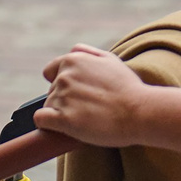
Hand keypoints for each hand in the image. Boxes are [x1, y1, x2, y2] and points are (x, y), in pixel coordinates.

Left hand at [35, 46, 149, 147]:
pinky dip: (47, 125)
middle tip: (87, 108)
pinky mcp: (63, 119)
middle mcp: (64, 76)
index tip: (75, 94)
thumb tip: (72, 53)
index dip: (60, 84)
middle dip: (64, 101)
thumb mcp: (110, 60)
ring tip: (84, 118)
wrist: (139, 112)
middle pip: (50, 92)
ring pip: (48, 107)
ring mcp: (63, 97)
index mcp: (73, 60)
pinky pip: (40, 120)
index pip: (50, 72)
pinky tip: (62, 127)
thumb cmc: (127, 88)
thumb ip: (87, 54)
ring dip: (60, 114)